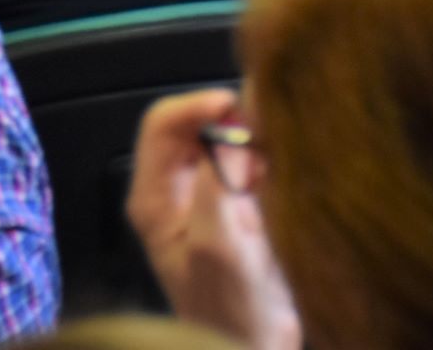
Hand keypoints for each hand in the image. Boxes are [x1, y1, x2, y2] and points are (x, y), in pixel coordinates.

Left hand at [126, 89, 301, 349]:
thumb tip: (228, 137)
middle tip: (265, 131)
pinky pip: (245, 164)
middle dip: (230, 122)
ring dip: (250, 141)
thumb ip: (217, 187)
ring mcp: (202, 197)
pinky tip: (279, 179)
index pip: (162, 124)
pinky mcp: (232, 205)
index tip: (235, 106)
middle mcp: (171, 191)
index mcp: (153, 198)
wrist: (256, 347)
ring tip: (274, 161)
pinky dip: (264, 160)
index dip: (197, 106)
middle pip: (193, 126)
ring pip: (221, 141)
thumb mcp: (221, 248)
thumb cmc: (232, 314)